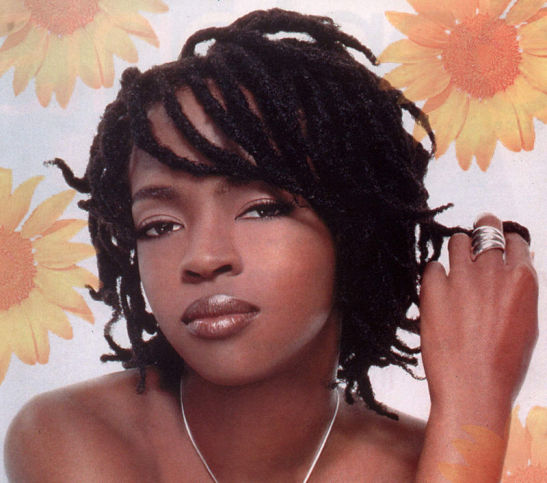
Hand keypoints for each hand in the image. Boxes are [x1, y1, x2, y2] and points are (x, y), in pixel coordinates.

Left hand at [420, 214, 537, 412]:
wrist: (472, 388)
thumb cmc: (503, 365)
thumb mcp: (526, 324)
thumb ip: (518, 291)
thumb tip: (513, 269)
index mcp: (522, 280)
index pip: (515, 241)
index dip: (505, 241)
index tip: (498, 243)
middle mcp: (492, 272)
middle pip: (486, 229)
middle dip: (483, 228)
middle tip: (477, 236)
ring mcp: (461, 278)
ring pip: (456, 241)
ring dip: (457, 249)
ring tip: (456, 263)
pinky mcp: (434, 288)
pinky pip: (432, 266)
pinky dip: (436, 274)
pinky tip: (439, 289)